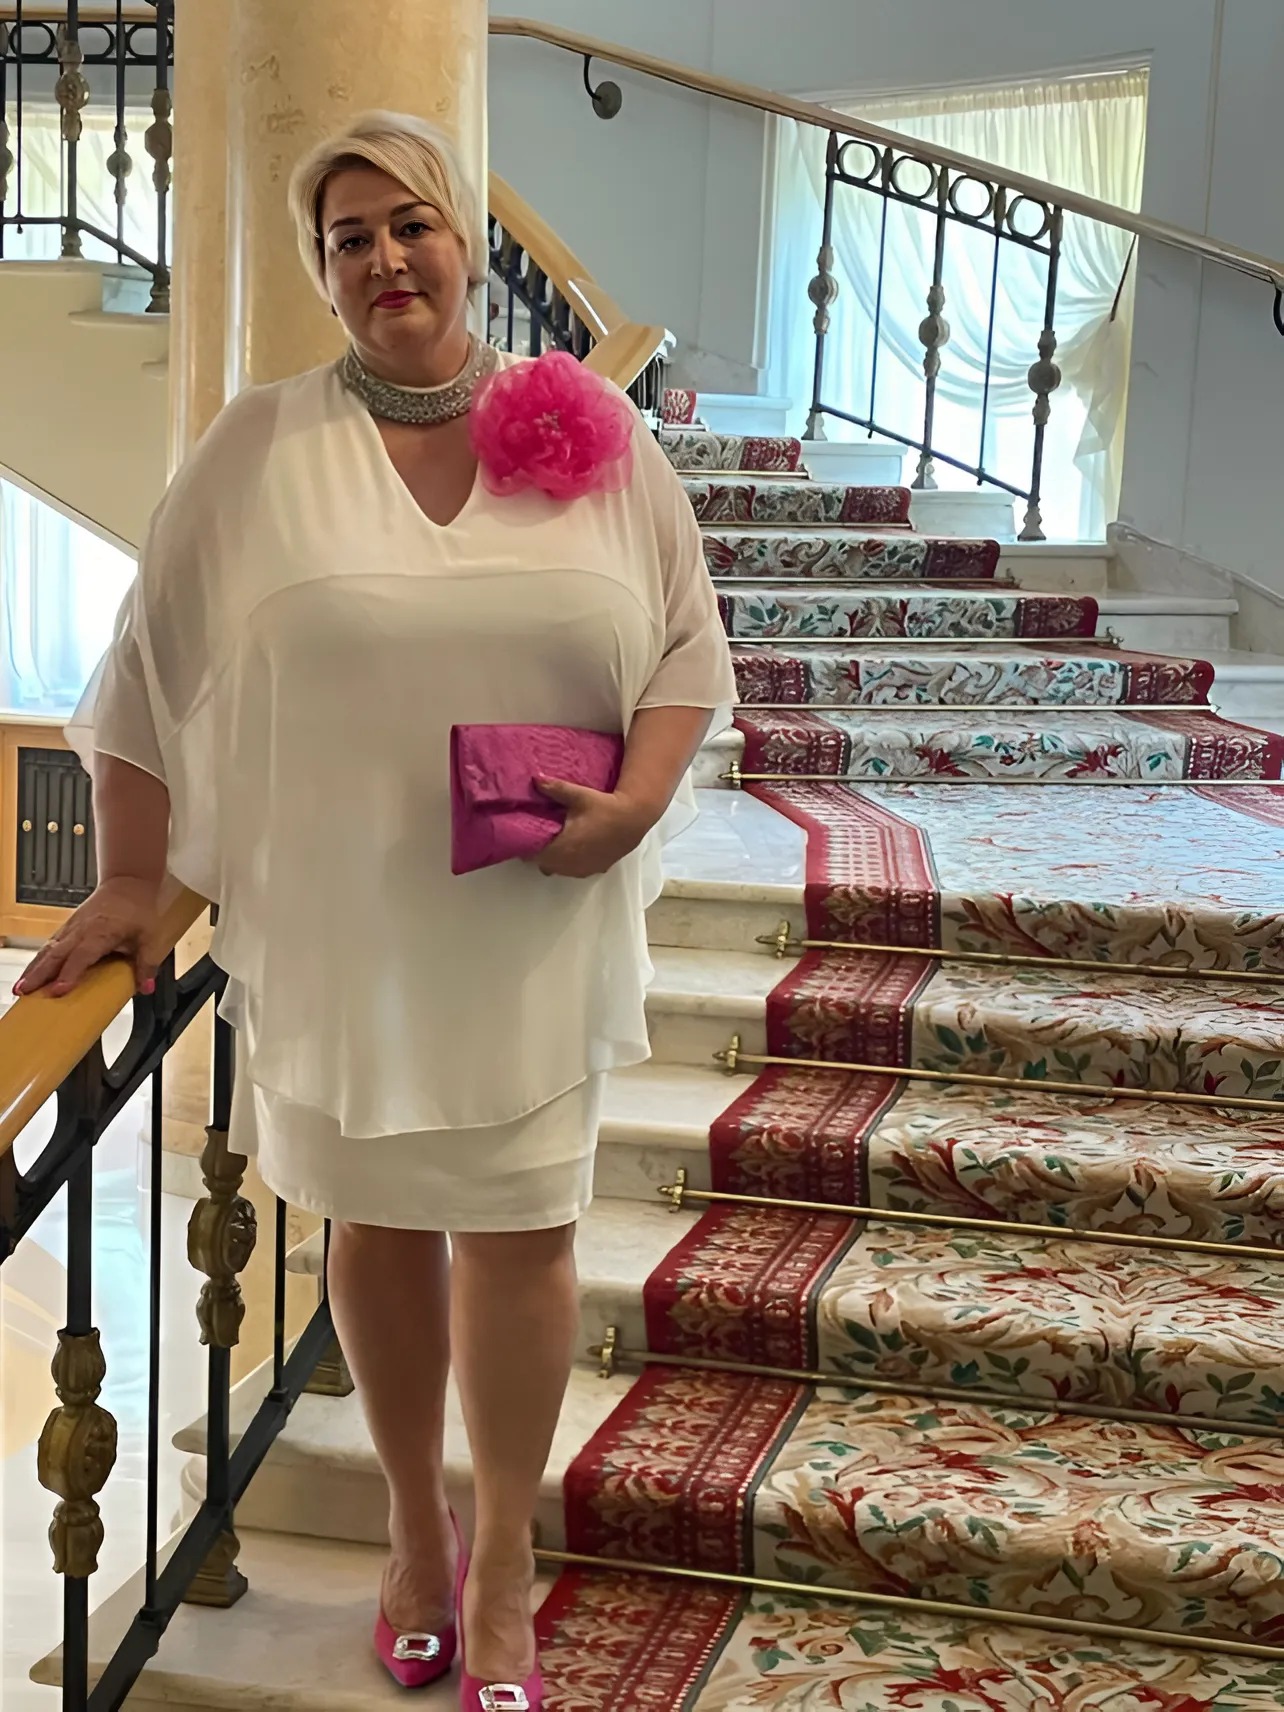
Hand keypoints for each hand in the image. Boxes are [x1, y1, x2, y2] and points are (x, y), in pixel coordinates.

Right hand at [13, 877, 161, 999]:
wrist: (129, 882)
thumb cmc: (138, 908)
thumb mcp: (150, 936)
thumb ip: (147, 963)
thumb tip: (145, 987)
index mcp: (101, 931)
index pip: (82, 955)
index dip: (70, 973)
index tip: (58, 990)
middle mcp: (81, 929)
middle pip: (55, 954)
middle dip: (38, 974)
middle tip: (23, 992)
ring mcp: (72, 927)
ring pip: (48, 949)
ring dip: (33, 968)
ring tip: (20, 987)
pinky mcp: (68, 927)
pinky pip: (50, 945)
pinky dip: (39, 960)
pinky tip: (32, 973)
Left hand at [531, 779, 661, 878]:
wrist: (634, 820)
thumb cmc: (604, 808)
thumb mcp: (579, 796)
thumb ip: (555, 789)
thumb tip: (535, 778)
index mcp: (562, 848)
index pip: (532, 855)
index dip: (526, 845)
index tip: (525, 833)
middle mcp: (570, 864)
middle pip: (543, 863)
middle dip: (538, 851)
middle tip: (538, 834)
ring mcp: (583, 870)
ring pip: (558, 869)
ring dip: (554, 858)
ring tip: (555, 841)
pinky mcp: (595, 870)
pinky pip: (573, 870)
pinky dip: (569, 862)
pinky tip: (573, 848)